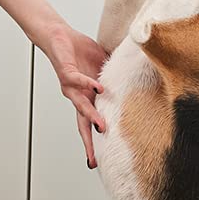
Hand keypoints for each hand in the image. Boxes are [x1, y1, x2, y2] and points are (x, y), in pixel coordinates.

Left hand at [43, 25, 107, 168]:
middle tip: (94, 159)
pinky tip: (99, 88)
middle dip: (89, 142)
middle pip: (83, 124)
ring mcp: (71, 86)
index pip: (90, 124)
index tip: (97, 162)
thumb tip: (139, 77)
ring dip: (91, 116)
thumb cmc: (80, 53)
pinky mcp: (66, 72)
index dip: (94, 142)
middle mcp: (77, 96)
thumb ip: (116, 77)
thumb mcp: (103, 68)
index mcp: (87, 97)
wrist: (59, 36)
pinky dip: (87, 84)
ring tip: (102, 126)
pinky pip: (77, 80)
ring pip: (81, 105)